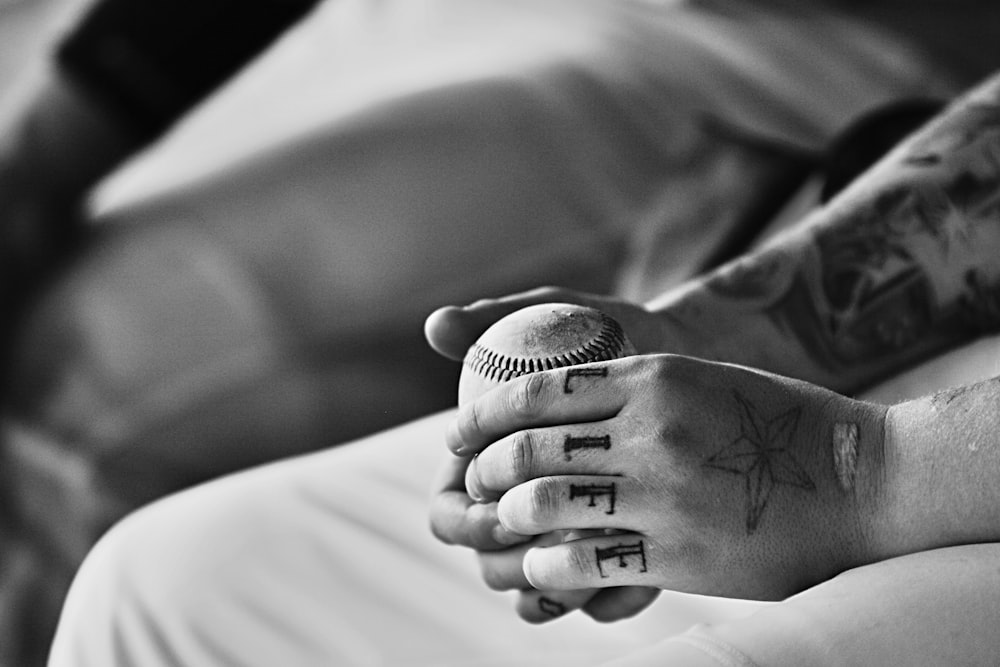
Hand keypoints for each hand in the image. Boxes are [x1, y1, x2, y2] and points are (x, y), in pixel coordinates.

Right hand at [426, 287, 672, 621]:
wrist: (680, 356)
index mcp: (488, 464)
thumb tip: (436, 326)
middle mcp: (522, 507)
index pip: (448, 511)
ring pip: (541, 591)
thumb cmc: (606, 331)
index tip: (498, 496)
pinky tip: (642, 577)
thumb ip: (493, 320)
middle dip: (511, 561)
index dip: (465, 516)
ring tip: (600, 557)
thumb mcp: (554, 313)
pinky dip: (613, 597)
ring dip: (562, 586)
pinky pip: (600, 600)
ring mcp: (566, 535)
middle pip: (487, 563)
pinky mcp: (612, 555)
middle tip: (555, 536)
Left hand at [450, 354, 884, 599]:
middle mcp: (649, 430)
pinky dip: (547, 569)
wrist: (860, 480)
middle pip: (529, 448)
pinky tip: (539, 570)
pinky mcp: (677, 553)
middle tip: (472, 483)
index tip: (459, 434)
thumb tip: (562, 403)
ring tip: (498, 528)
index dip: (484, 414)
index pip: (538, 390)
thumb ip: (634, 388)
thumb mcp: (703, 380)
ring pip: (545, 506)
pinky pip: (584, 563)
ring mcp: (662, 492)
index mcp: (652, 377)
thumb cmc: (778, 424)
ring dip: (506, 521)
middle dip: (483, 469)